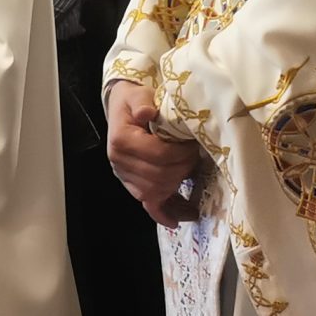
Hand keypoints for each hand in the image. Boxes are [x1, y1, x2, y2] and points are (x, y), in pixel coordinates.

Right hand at [106, 79, 203, 224]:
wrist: (122, 108)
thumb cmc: (134, 100)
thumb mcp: (138, 93)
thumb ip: (142, 101)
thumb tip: (147, 112)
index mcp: (122, 140)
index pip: (158, 155)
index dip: (181, 153)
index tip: (193, 144)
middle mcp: (119, 162)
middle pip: (159, 177)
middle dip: (183, 168)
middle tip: (195, 155)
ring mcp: (124, 176)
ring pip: (154, 193)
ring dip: (177, 186)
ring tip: (192, 174)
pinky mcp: (131, 184)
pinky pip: (147, 205)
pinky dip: (163, 214)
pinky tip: (177, 221)